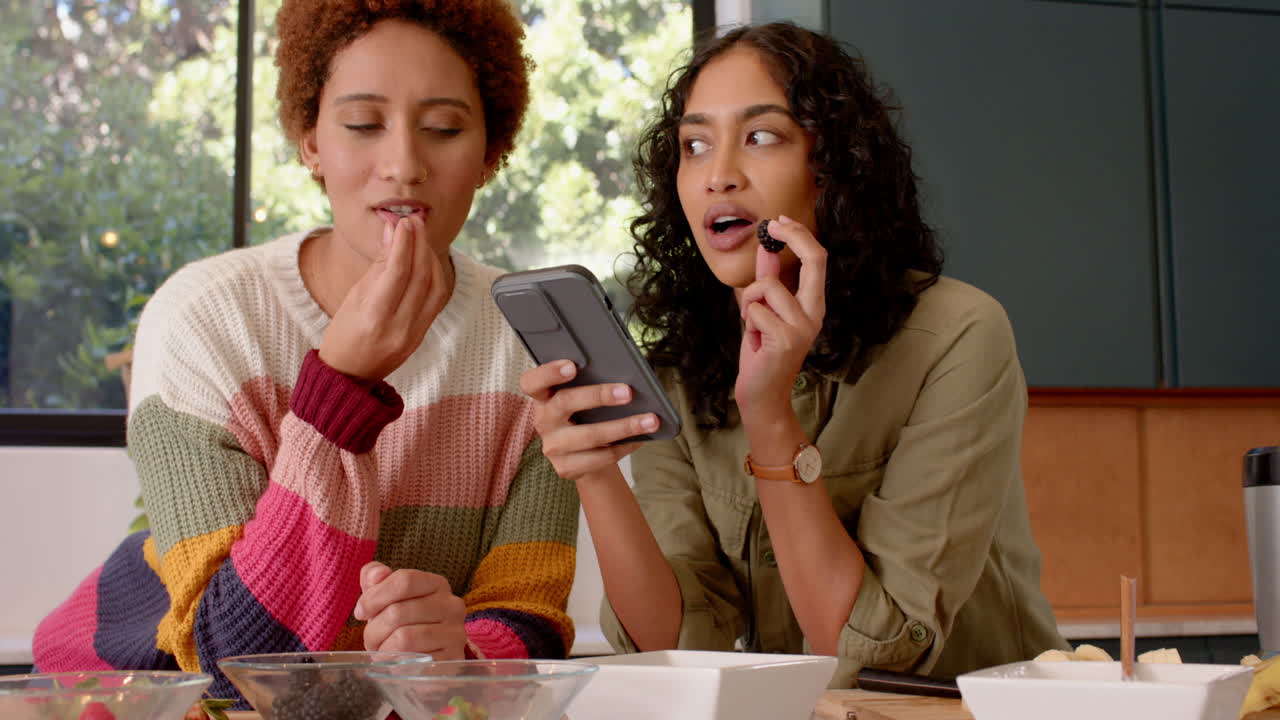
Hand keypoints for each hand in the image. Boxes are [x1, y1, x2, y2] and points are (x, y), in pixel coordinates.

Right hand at [319, 215, 449, 380]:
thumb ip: (378, 266)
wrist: (349, 376)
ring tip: (421, 237)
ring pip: (436, 287)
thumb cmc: (343, 334)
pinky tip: (427, 260)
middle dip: (419, 244)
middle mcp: (399, 327)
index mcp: (374, 318)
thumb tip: (393, 232)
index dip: (404, 242)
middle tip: (415, 222)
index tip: (404, 221)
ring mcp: (415, 334)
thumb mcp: (353, 298)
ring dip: (431, 257)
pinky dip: (435, 276)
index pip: (397, 272)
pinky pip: (437, 300)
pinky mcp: (423, 335)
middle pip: (420, 277)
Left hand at [354, 561, 466, 658]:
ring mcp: (455, 634)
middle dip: (374, 628)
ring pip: (404, 638)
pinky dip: (395, 663)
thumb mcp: (388, 597)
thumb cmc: (403, 624)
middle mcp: (452, 606)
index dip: (376, 596)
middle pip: (398, 611)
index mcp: (437, 584)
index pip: (405, 580)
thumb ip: (376, 578)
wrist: (427, 661)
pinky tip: (395, 662)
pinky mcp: (451, 659)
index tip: (361, 611)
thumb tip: (376, 574)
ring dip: (383, 648)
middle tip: (371, 638)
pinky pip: (412, 661)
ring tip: (382, 651)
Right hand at [519, 361, 657, 480]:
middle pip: (564, 403)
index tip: (572, 366)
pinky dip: (624, 447)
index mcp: (542, 397)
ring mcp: (552, 447)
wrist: (584, 455)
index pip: (532, 382)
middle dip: (598, 396)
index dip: (549, 372)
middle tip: (628, 392)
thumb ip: (592, 383)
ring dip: (623, 427)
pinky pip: (600, 457)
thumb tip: (627, 375)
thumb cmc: (586, 416)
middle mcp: (543, 421)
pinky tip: (640, 439)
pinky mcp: (565, 468)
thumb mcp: (582, 397)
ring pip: (589, 436)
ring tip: (650, 420)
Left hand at [735, 216, 826, 418]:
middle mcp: (815, 313)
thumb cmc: (763, 354)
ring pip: (767, 286)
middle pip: (813, 260)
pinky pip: (755, 310)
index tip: (779, 222)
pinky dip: (748, 321)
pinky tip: (755, 341)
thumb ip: (768, 281)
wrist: (763, 394)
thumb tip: (765, 250)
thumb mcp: (764, 311)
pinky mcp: (786, 339)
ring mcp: (803, 327)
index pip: (818, 260)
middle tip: (772, 227)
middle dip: (791, 237)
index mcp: (813, 305)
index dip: (799, 236)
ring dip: (749, 302)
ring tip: (754, 326)